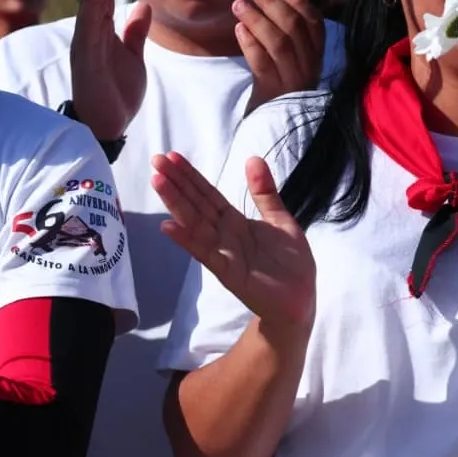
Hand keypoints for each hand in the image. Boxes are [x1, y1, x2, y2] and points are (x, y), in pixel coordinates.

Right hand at [69, 0, 151, 140]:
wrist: (107, 125)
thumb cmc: (116, 93)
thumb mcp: (133, 57)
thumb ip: (135, 33)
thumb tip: (142, 6)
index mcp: (102, 33)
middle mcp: (90, 34)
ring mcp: (86, 44)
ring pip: (92, 5)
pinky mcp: (85, 56)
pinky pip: (87, 26)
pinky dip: (90, 4)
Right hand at [151, 151, 315, 331]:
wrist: (301, 300)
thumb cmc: (290, 263)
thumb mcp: (280, 220)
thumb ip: (264, 192)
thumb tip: (252, 158)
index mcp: (234, 220)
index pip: (207, 193)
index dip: (190, 175)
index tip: (172, 156)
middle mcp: (223, 233)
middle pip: (195, 203)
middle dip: (176, 182)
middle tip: (156, 160)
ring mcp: (222, 251)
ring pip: (194, 222)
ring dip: (175, 202)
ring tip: (158, 181)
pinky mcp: (227, 272)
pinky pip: (204, 253)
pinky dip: (185, 239)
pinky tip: (168, 226)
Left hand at [235, 0, 324, 113]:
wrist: (276, 133)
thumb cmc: (282, 90)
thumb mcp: (294, 61)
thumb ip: (297, 31)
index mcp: (317, 59)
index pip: (315, 24)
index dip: (298, 3)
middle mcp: (309, 68)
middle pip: (294, 28)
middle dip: (272, 3)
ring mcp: (293, 81)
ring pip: (279, 43)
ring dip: (257, 19)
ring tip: (238, 4)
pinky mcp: (273, 93)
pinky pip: (262, 63)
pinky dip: (250, 43)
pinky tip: (238, 29)